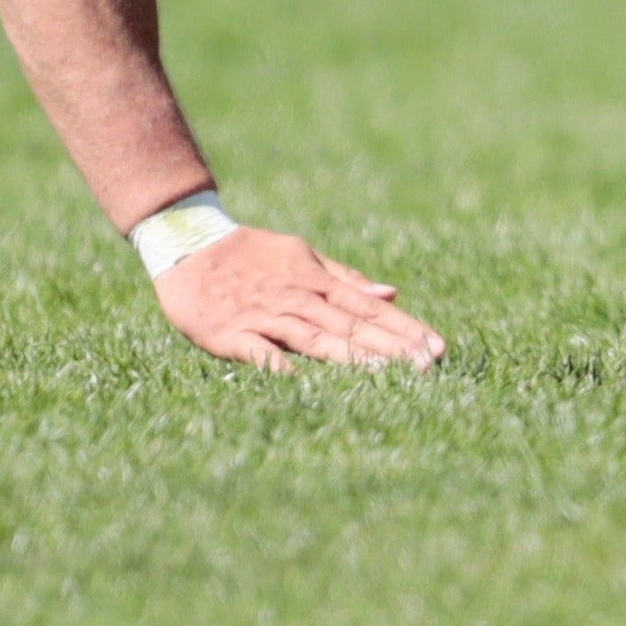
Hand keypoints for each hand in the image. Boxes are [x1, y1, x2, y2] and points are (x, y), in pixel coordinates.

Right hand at [152, 225, 445, 370]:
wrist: (189, 245)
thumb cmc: (250, 255)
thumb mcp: (303, 257)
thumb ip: (345, 279)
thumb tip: (392, 294)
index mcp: (317, 282)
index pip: (371, 309)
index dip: (405, 328)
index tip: (436, 348)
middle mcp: (299, 299)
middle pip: (353, 325)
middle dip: (393, 347)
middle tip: (428, 365)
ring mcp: (266, 316)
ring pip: (317, 337)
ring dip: (353, 356)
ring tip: (389, 373)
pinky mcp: (231, 333)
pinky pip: (261, 352)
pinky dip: (282, 364)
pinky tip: (304, 381)